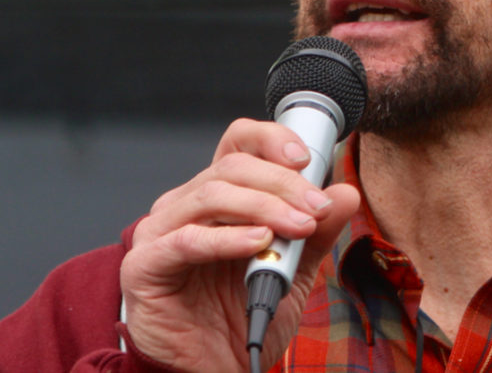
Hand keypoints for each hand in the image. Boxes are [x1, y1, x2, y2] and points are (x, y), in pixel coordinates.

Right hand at [119, 118, 359, 371]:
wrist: (213, 369)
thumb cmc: (241, 315)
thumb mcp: (292, 272)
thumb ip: (315, 233)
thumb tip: (344, 194)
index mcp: (217, 197)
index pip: (237, 143)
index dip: (269, 140)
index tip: (305, 159)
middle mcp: (185, 204)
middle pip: (232, 167)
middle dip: (282, 184)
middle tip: (316, 207)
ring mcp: (161, 231)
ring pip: (213, 195)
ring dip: (263, 207)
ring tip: (296, 228)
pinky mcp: (147, 264)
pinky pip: (188, 240)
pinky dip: (228, 238)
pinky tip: (258, 243)